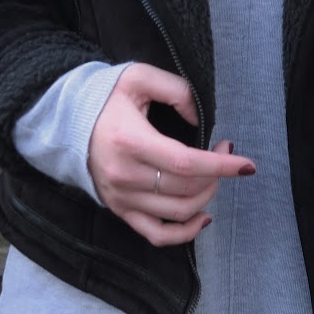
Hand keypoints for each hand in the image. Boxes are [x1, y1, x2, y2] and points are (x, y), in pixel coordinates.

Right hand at [87, 63, 256, 247]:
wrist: (66, 122)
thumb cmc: (105, 98)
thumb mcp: (138, 78)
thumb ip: (176, 90)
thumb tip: (201, 118)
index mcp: (130, 141)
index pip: (185, 163)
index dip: (220, 166)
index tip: (246, 164)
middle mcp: (125, 175)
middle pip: (186, 188)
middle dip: (217, 174)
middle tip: (224, 152)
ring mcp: (121, 198)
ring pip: (179, 211)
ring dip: (207, 196)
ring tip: (213, 175)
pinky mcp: (120, 210)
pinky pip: (157, 235)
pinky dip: (185, 233)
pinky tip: (203, 217)